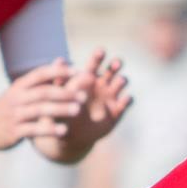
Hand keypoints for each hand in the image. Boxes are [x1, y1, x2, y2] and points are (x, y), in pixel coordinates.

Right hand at [0, 61, 81, 150]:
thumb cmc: (8, 108)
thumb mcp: (19, 92)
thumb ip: (40, 80)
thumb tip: (62, 62)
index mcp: (20, 86)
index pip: (40, 74)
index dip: (59, 71)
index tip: (78, 71)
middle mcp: (17, 98)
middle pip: (43, 92)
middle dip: (65, 92)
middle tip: (83, 94)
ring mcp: (15, 115)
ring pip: (40, 110)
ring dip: (60, 109)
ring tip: (78, 110)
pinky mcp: (14, 131)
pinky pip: (34, 130)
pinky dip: (49, 130)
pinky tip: (64, 131)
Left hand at [32, 48, 130, 162]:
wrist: (71, 136)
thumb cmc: (62, 113)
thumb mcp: (60, 97)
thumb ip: (61, 80)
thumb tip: (59, 60)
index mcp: (87, 78)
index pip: (95, 63)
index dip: (98, 57)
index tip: (101, 51)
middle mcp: (101, 84)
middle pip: (112, 69)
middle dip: (116, 64)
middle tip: (116, 63)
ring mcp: (111, 97)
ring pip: (121, 83)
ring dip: (121, 80)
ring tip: (120, 81)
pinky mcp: (117, 112)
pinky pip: (125, 104)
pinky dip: (127, 100)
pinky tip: (126, 99)